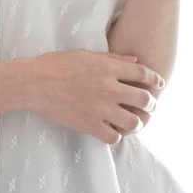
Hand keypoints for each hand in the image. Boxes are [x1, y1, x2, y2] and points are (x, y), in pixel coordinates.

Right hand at [29, 50, 163, 144]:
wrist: (33, 82)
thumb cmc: (56, 64)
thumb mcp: (85, 55)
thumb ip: (112, 59)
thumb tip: (134, 60)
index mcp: (108, 68)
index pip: (143, 73)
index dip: (155, 79)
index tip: (159, 84)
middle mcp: (109, 88)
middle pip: (144, 99)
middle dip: (151, 103)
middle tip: (150, 106)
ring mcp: (100, 108)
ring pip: (133, 122)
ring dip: (137, 122)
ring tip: (133, 122)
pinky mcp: (89, 124)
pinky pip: (113, 137)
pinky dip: (115, 135)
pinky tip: (111, 131)